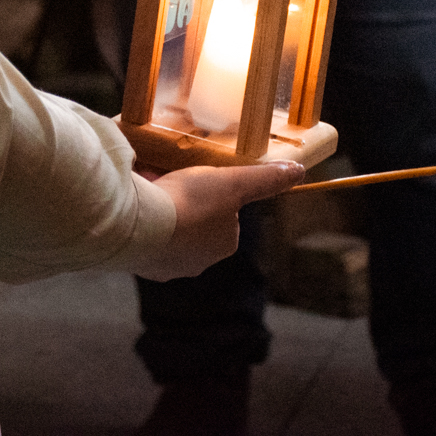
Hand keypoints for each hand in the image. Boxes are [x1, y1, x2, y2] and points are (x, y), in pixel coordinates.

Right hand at [127, 161, 304, 281]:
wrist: (141, 224)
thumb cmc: (191, 202)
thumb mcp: (234, 182)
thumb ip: (266, 178)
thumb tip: (299, 171)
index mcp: (224, 245)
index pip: (225, 215)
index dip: (212, 193)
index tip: (198, 179)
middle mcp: (198, 262)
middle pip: (195, 224)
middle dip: (185, 204)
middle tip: (171, 181)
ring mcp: (167, 265)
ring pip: (169, 232)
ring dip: (163, 212)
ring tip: (151, 189)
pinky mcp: (140, 263)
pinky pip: (145, 237)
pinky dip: (143, 222)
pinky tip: (136, 206)